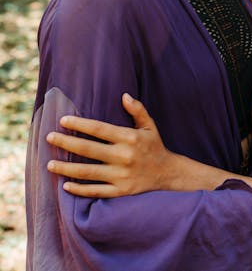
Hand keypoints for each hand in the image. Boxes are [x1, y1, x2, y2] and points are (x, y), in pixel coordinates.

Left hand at [47, 94, 178, 196]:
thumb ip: (137, 110)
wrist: (167, 174)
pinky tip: (65, 185)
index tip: (62, 120)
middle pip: (88, 149)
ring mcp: (121, 176)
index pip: (99, 129)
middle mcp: (123, 156)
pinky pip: (95, 191)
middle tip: (48, 138)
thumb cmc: (154, 146)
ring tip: (49, 163)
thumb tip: (124, 95)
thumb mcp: (149, 125)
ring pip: (87, 172)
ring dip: (66, 168)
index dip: (79, 124)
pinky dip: (79, 190)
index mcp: (129, 138)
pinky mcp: (120, 191)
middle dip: (66, 142)